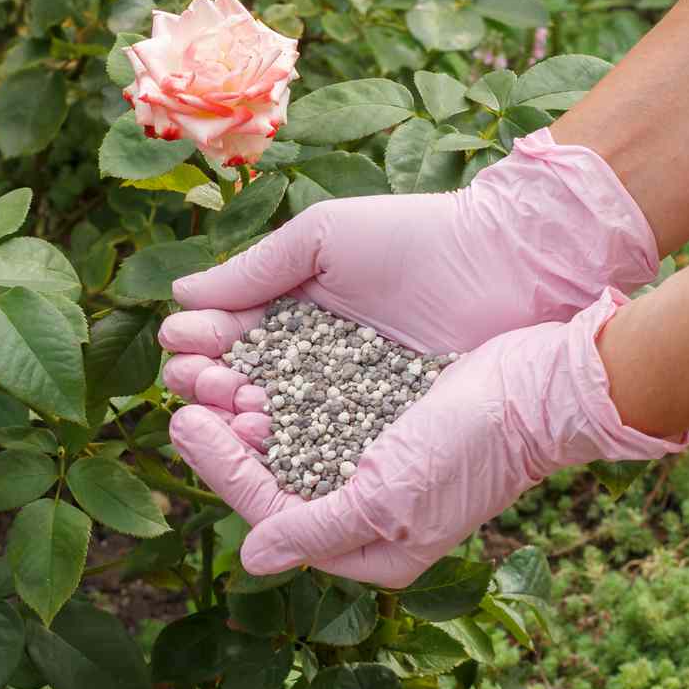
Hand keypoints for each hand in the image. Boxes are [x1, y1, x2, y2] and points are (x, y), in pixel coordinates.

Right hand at [159, 129, 657, 419]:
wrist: (509, 262)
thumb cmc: (417, 238)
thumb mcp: (324, 240)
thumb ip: (253, 272)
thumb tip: (179, 298)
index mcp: (293, 317)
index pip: (229, 343)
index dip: (201, 348)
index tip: (182, 346)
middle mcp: (312, 368)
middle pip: (241, 391)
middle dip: (209, 388)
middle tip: (197, 383)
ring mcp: (346, 407)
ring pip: (277, 426)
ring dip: (239, 422)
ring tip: (226, 411)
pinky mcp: (381, 437)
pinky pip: (325, 450)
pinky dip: (290, 447)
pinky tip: (264, 437)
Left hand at [168, 291, 688, 587]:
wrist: (544, 383)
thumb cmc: (471, 447)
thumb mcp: (388, 499)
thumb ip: (315, 530)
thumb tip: (251, 560)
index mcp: (366, 550)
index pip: (269, 513)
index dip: (220, 468)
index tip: (183, 422)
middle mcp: (364, 514)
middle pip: (272, 476)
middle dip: (226, 436)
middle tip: (184, 390)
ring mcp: (373, 464)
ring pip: (287, 439)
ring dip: (247, 404)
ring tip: (210, 368)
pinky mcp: (382, 418)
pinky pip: (315, 407)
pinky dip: (282, 385)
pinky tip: (252, 358)